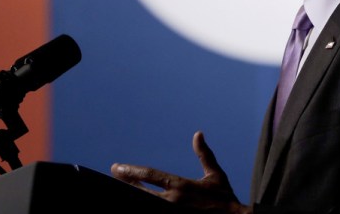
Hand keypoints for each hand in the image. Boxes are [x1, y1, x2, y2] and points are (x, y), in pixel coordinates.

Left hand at [111, 131, 251, 213]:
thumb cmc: (225, 198)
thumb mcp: (215, 175)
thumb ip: (204, 155)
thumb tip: (198, 134)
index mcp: (181, 186)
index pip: (151, 176)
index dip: (132, 172)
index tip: (117, 167)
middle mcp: (173, 201)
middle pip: (141, 193)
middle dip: (125, 184)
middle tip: (113, 176)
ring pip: (144, 205)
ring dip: (130, 198)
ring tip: (117, 191)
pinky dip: (142, 209)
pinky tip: (133, 205)